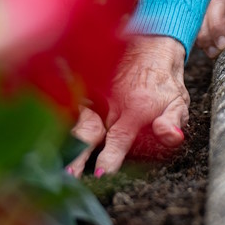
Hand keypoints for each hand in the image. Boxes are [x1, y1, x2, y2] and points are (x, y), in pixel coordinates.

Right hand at [67, 34, 188, 177]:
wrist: (150, 48)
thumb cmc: (163, 81)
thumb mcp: (177, 101)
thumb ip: (172, 121)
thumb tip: (171, 136)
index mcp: (134, 112)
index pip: (119, 140)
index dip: (109, 159)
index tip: (100, 176)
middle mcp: (111, 107)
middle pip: (89, 136)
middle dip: (76, 157)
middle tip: (66, 176)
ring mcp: (96, 99)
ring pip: (76, 123)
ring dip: (64, 141)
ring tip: (54, 162)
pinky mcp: (87, 91)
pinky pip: (72, 109)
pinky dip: (60, 122)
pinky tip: (47, 138)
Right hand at [197, 0, 224, 60]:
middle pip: (218, 6)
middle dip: (217, 27)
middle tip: (224, 47)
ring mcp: (222, 12)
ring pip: (205, 16)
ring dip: (206, 36)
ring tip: (215, 54)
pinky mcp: (213, 23)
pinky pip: (200, 28)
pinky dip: (201, 41)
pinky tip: (210, 53)